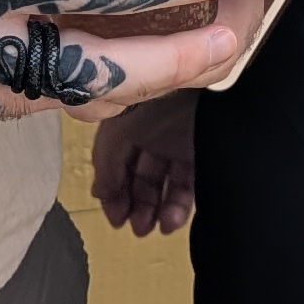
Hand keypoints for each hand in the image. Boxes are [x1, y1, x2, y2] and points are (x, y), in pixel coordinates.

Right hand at [92, 93, 198, 234]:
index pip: (119, 164)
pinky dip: (180, 206)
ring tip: (153, 227)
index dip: (116, 191)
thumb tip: (99, 194)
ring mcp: (181, 141)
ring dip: (158, 211)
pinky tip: (171, 220)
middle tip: (135, 226)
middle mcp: (156, 132)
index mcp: (131, 123)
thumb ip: (105, 162)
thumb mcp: (118, 128)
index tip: (115, 217)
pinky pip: (191, 184)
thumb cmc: (158, 93)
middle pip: (144, 178)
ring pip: (168, 185)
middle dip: (137, 205)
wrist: (202, 76)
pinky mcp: (204, 150)